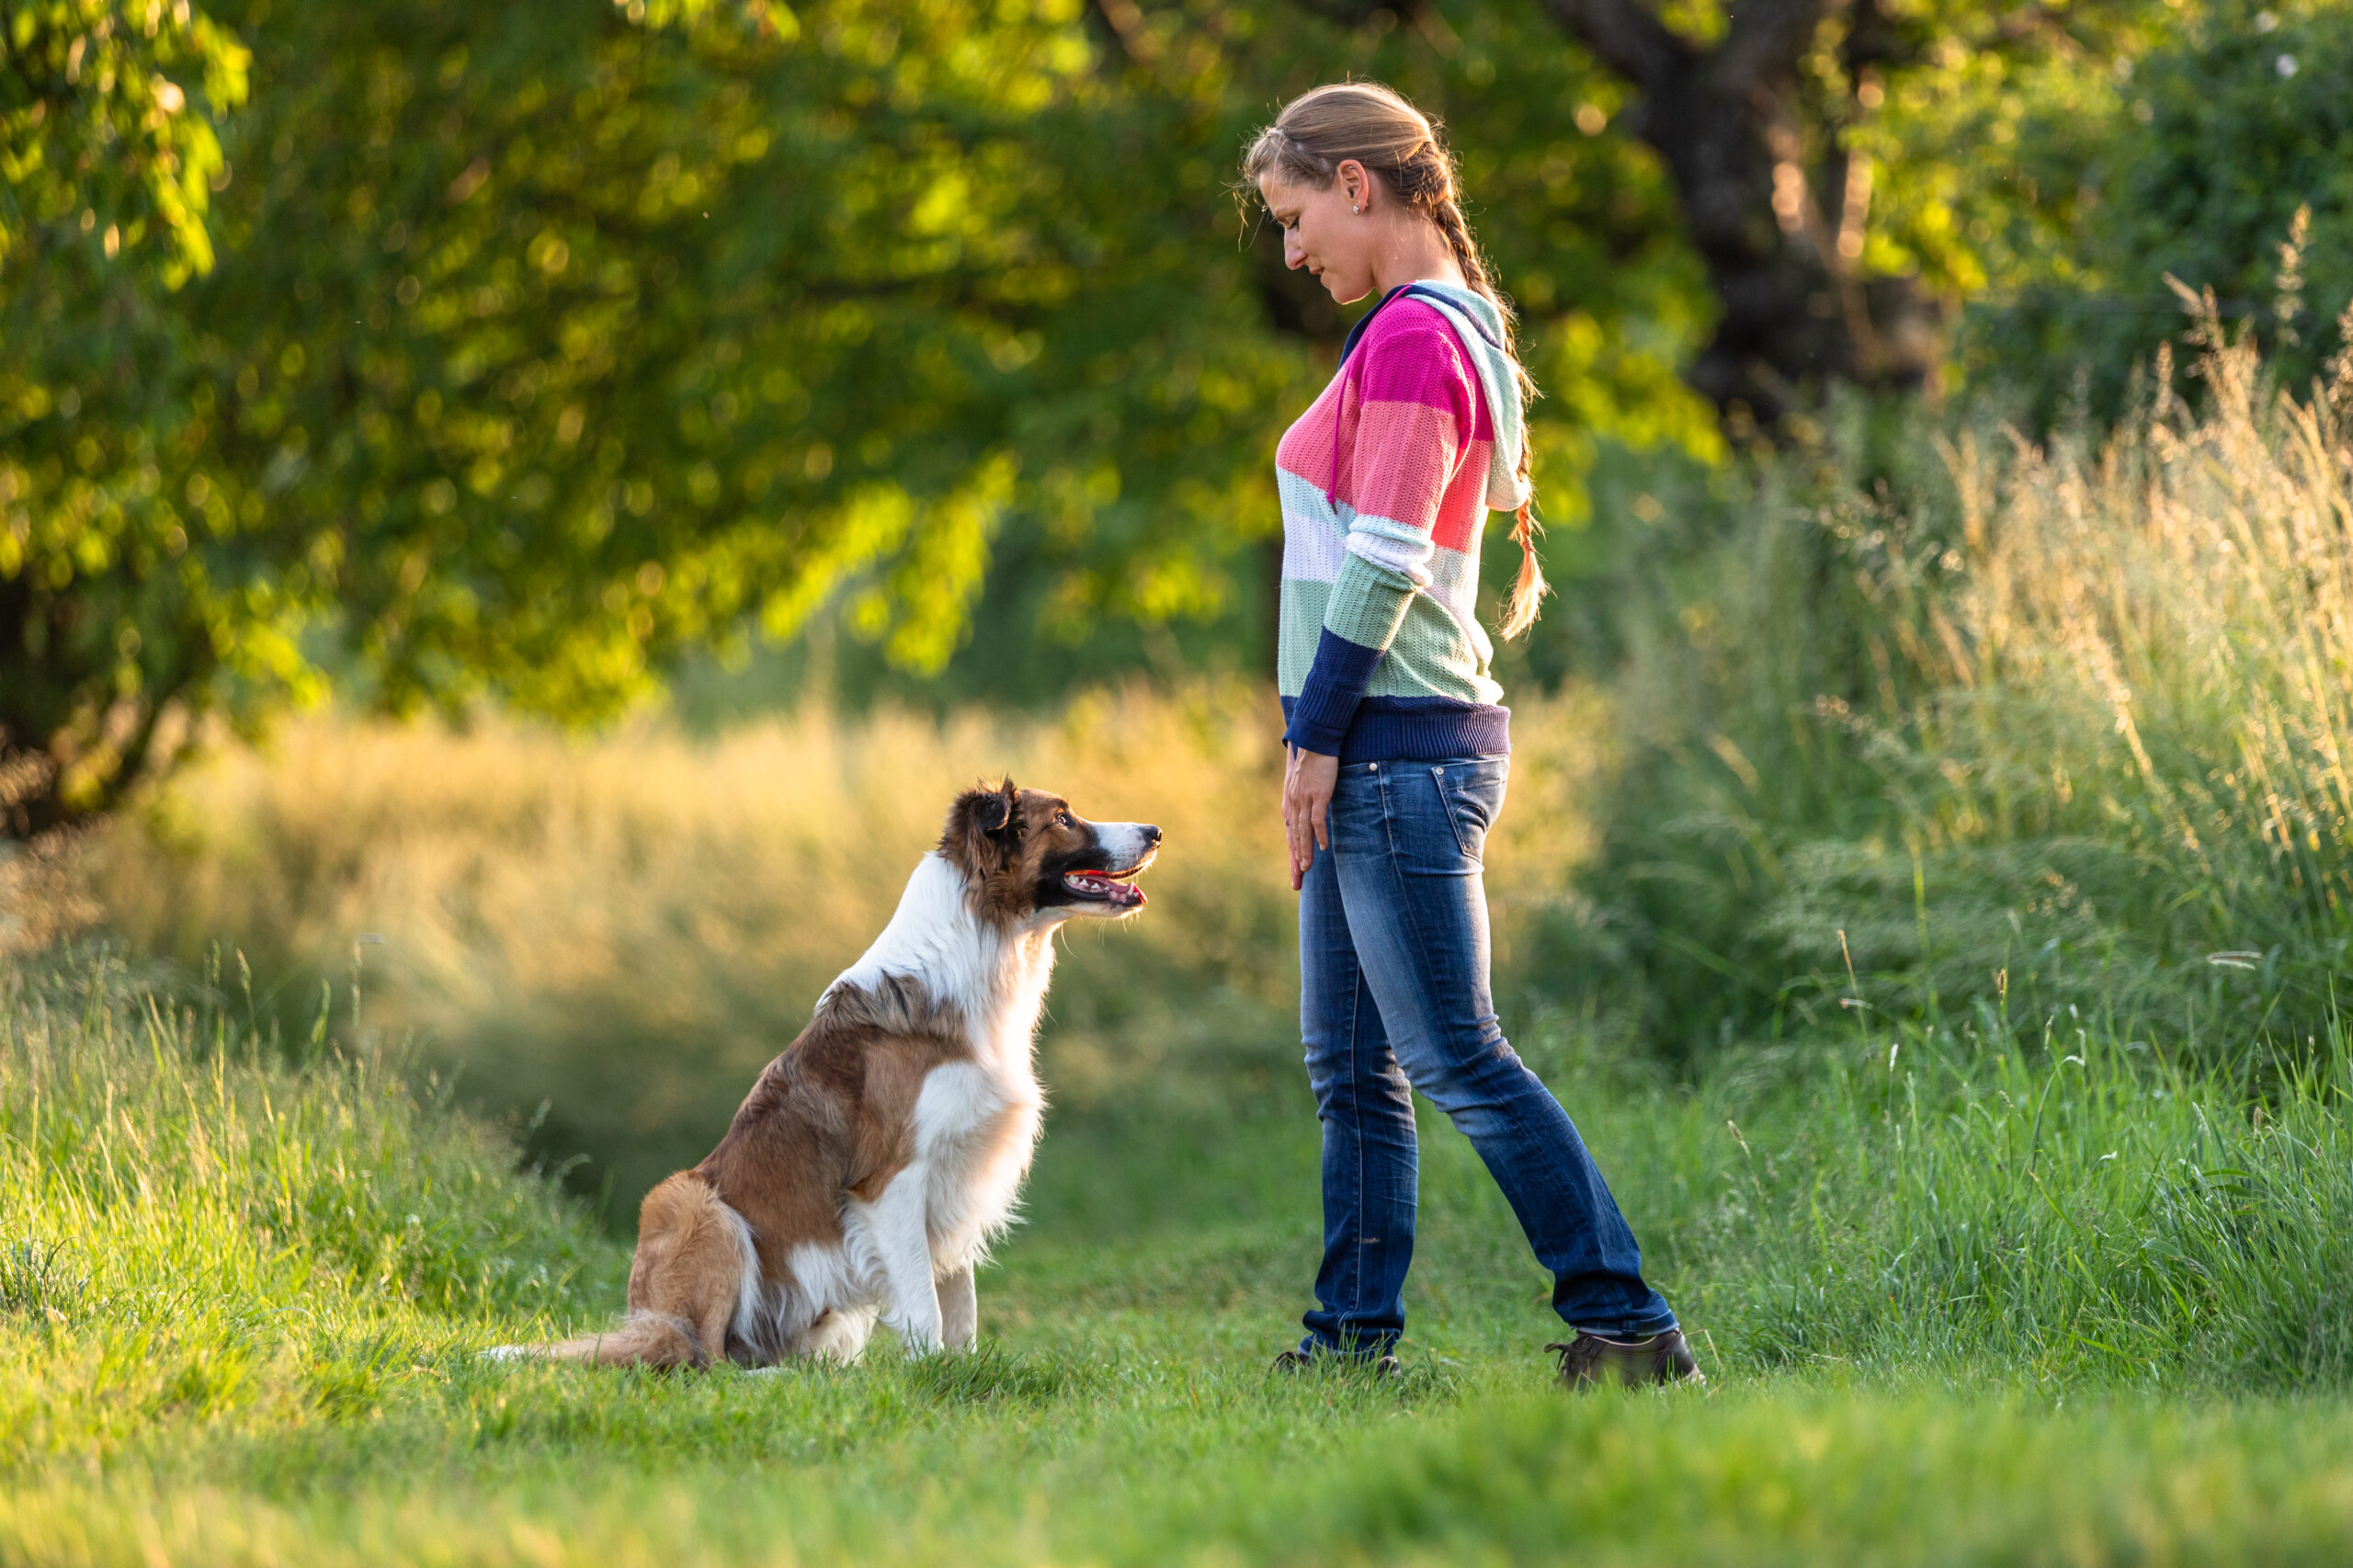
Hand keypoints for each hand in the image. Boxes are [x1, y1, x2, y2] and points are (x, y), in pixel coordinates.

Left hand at [1282, 744, 1338, 890]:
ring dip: (1304, 852)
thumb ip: (1303, 800)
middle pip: (1294, 838)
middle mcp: (1293, 804)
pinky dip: (1320, 834)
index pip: (1290, 835)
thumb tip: (1308, 815)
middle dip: (1295, 861)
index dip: (1292, 855)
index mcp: (1289, 804)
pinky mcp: (1317, 795)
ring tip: (1307, 869)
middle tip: (1298, 882)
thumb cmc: (1312, 762)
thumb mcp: (1303, 785)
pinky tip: (1324, 847)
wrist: (1315, 741)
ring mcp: (1304, 800)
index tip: (1296, 874)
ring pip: (1303, 832)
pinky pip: (1317, 820)